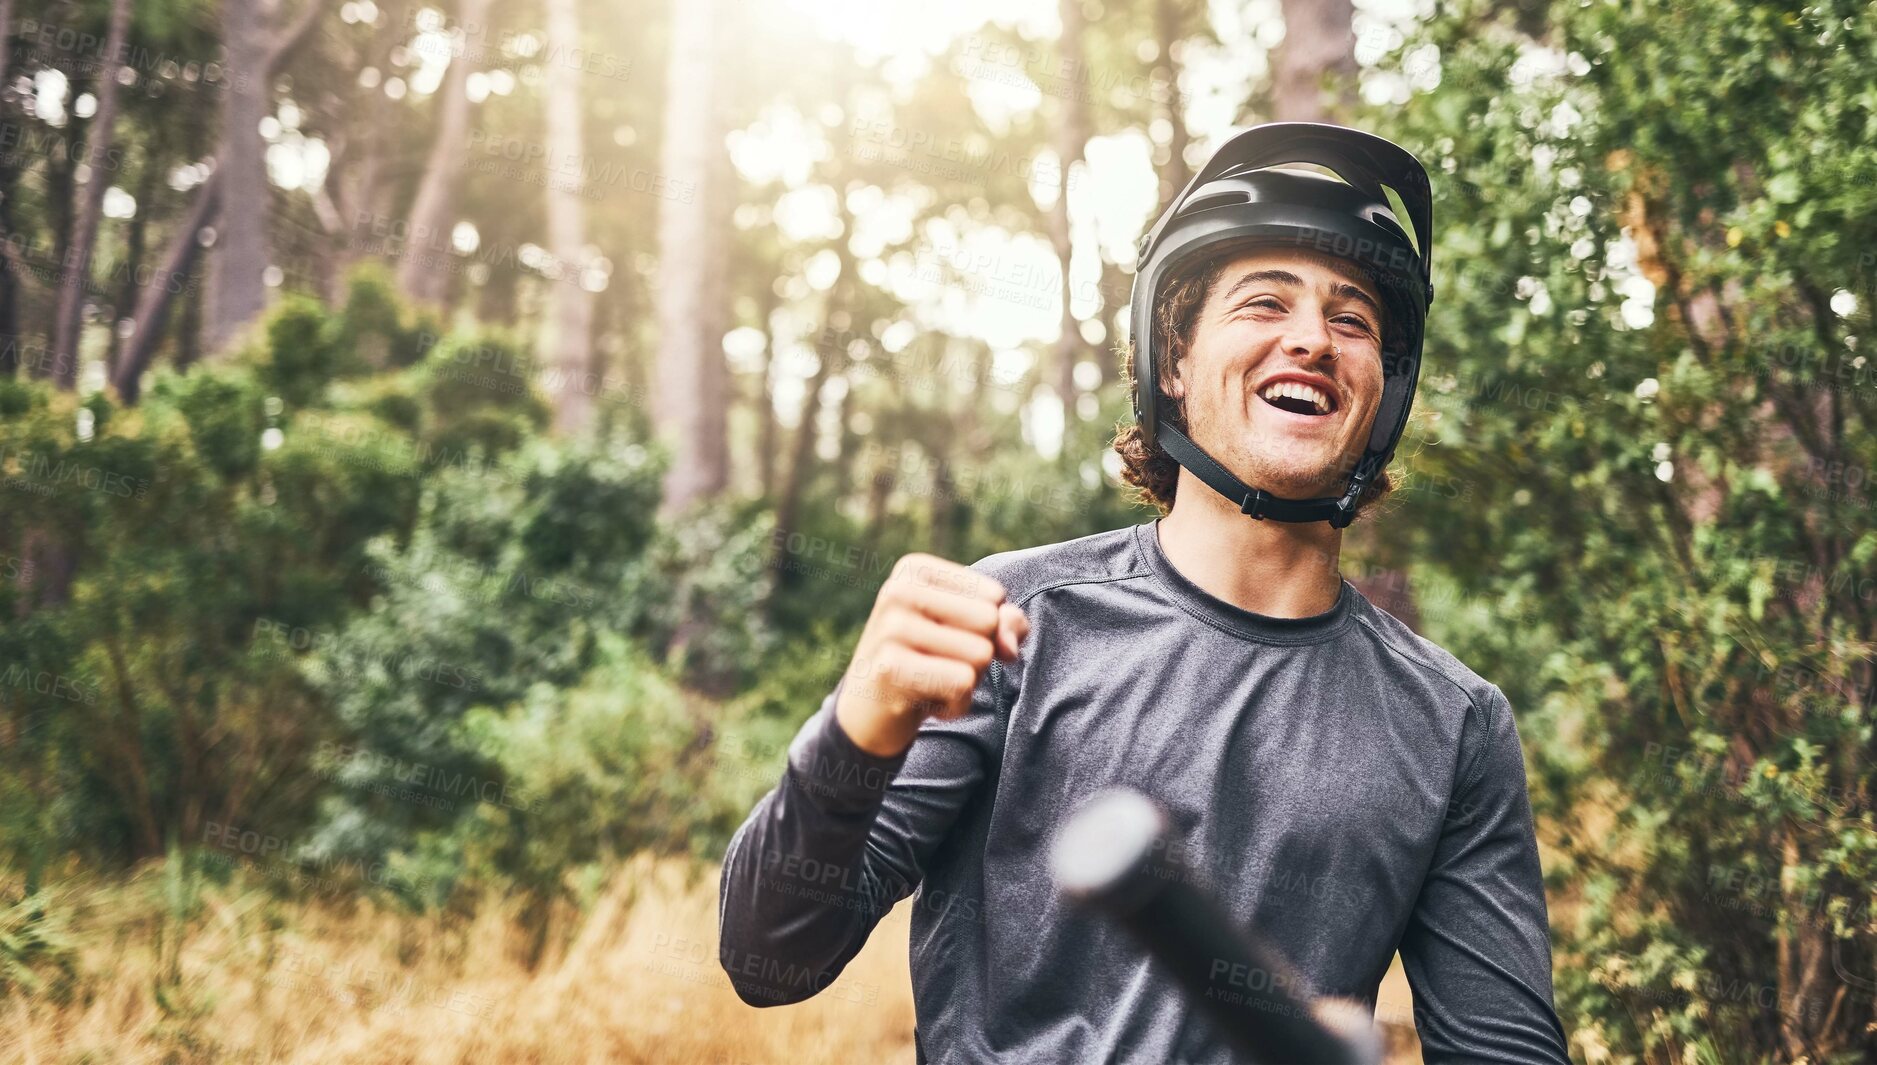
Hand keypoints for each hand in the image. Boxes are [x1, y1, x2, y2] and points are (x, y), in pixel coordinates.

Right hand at [833, 553, 1029, 757]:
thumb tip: (1009, 647)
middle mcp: (898, 590)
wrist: (868, 716)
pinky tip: (924, 702)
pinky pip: (963, 684)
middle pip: (989, 622)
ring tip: (931, 683)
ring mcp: (891, 628)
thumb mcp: (965, 633)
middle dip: (979, 655)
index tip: (945, 640)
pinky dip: (956, 704)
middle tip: (938, 665)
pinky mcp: (890, 668)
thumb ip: (1003, 623)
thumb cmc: (925, 664)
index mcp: (914, 569)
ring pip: (980, 654)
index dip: (985, 629)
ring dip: (968, 682)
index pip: (994, 596)